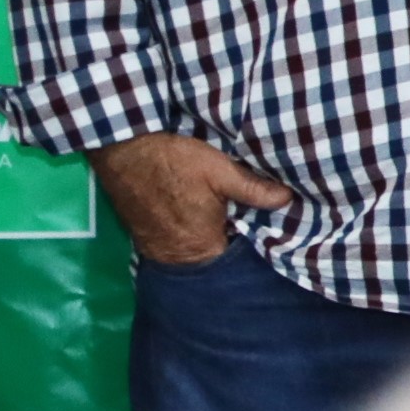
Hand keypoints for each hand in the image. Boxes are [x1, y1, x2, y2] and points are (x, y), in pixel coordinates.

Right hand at [92, 131, 291, 267]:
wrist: (122, 148)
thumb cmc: (173, 161)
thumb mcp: (220, 171)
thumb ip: (254, 190)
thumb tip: (288, 200)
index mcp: (202, 247)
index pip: (236, 261)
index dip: (252, 248)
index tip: (268, 234)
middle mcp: (177, 256)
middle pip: (214, 258)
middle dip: (231, 243)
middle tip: (250, 224)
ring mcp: (156, 249)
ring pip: (194, 250)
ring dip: (209, 237)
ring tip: (227, 220)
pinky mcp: (143, 237)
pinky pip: (175, 243)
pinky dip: (189, 233)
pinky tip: (200, 216)